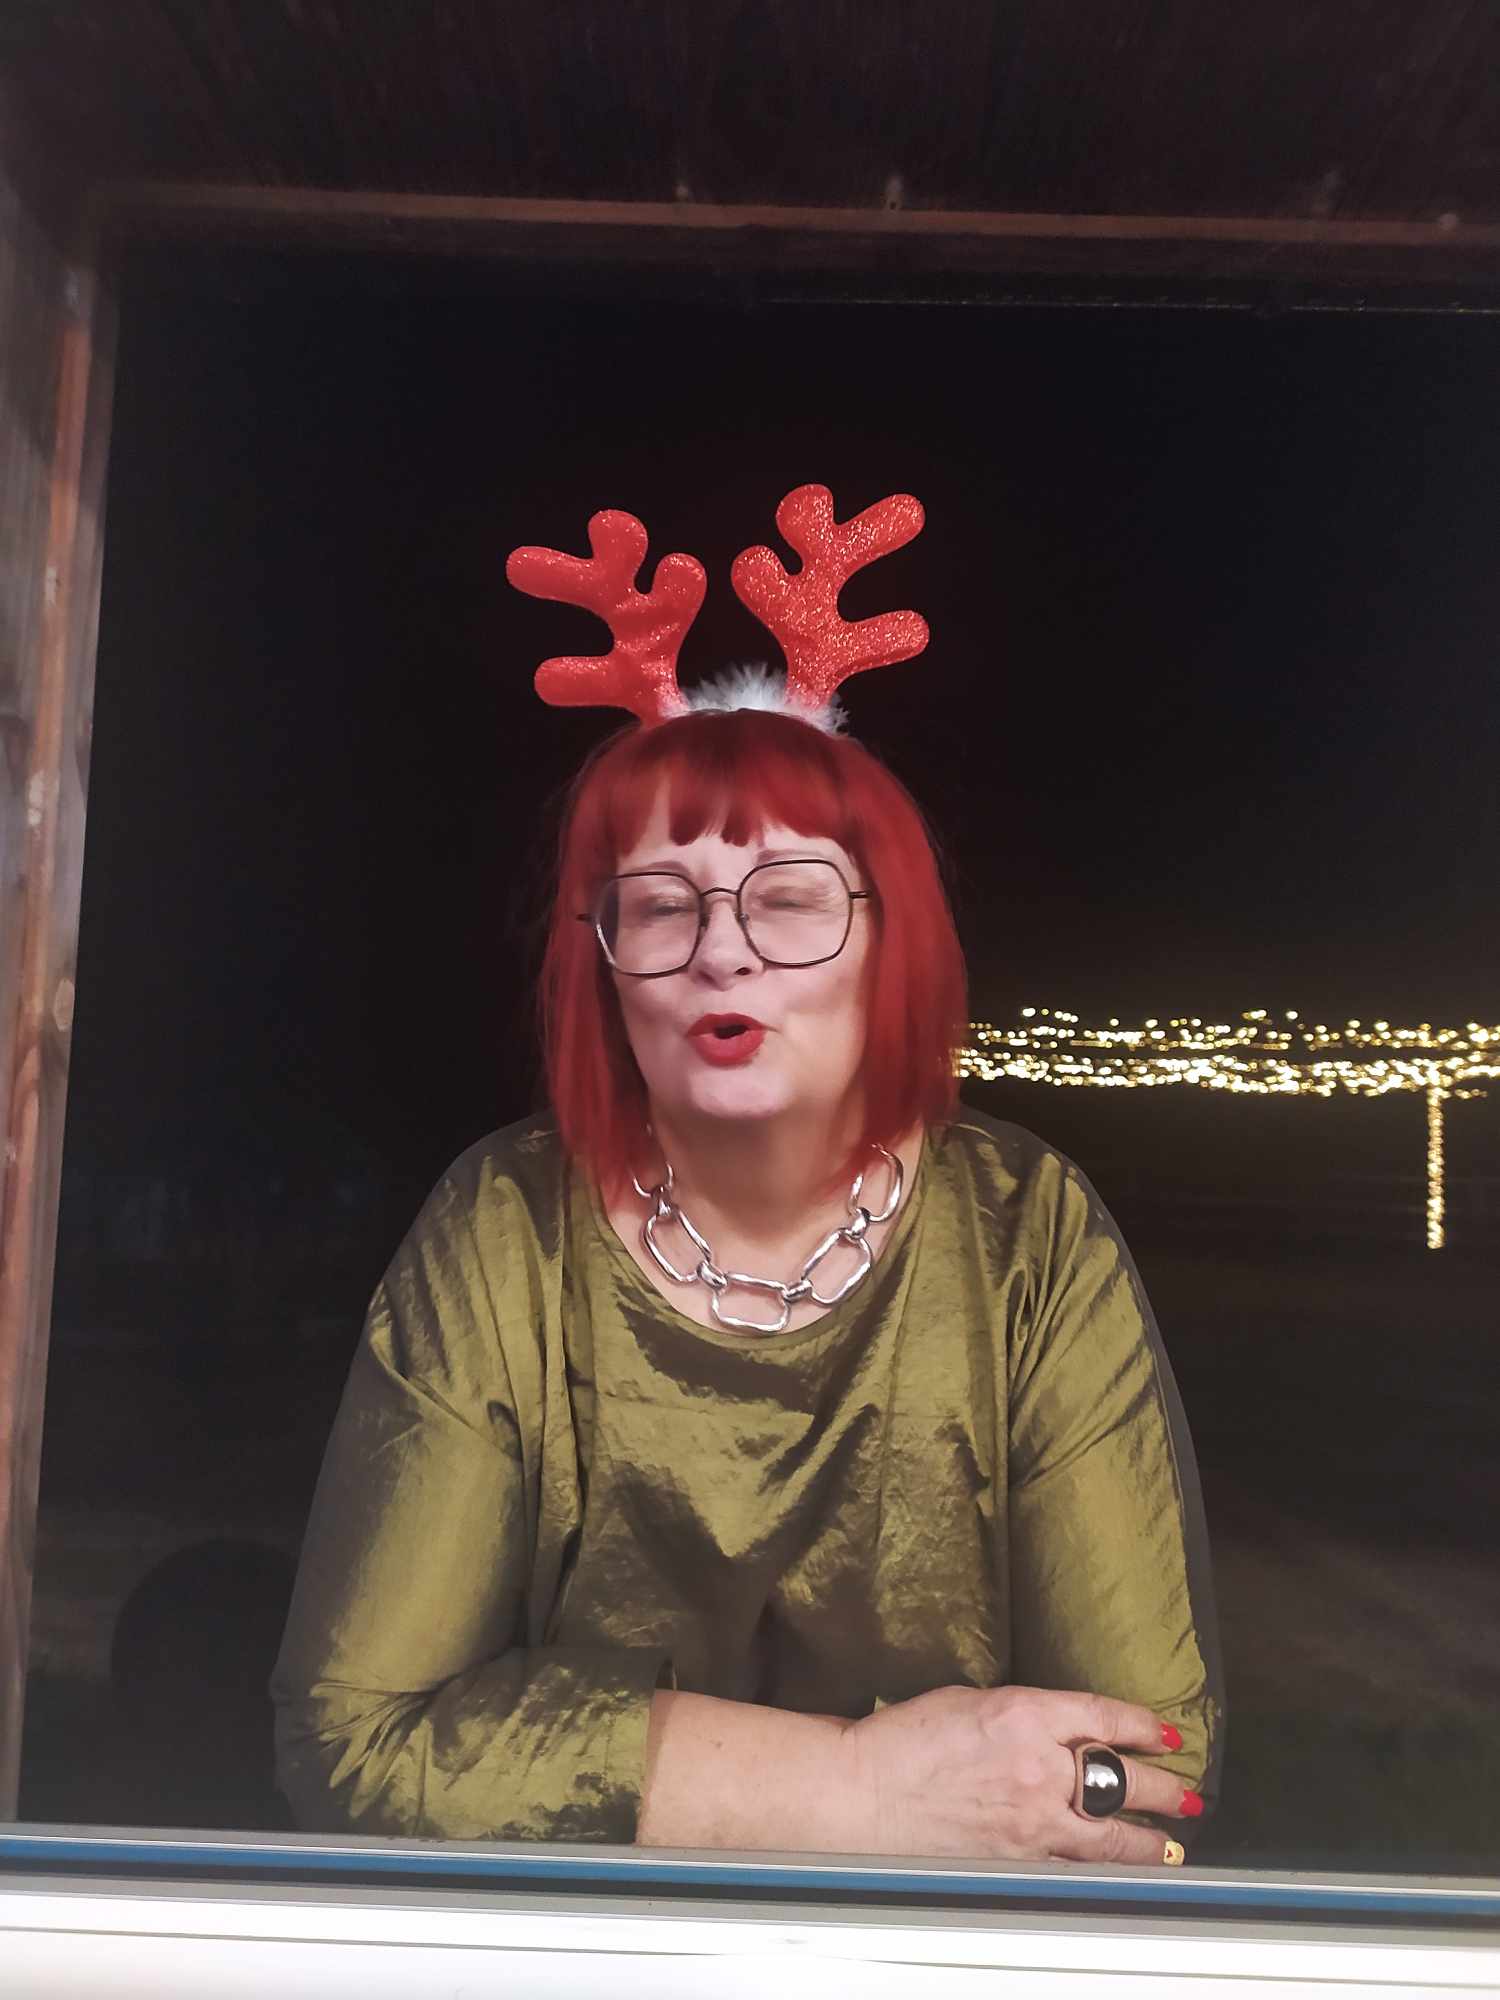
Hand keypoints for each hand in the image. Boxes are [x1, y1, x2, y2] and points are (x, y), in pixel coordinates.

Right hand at [839, 1684, 1196, 1861]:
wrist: (863, 1794)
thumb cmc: (901, 1743)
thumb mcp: (968, 1702)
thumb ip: (1019, 1715)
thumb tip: (1049, 1729)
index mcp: (1023, 1712)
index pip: (1103, 1716)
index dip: (1141, 1724)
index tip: (1164, 1732)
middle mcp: (1037, 1765)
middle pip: (1121, 1776)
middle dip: (1163, 1785)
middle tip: (1188, 1790)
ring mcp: (1031, 1819)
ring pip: (1110, 1833)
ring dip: (1148, 1837)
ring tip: (1172, 1840)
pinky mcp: (1016, 1859)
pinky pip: (1074, 1865)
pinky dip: (1104, 1867)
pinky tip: (1120, 1870)